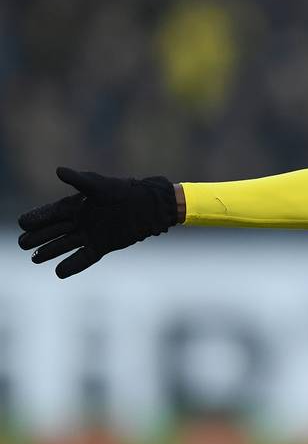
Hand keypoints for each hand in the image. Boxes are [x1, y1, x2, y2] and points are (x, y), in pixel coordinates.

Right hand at [17, 167, 176, 277]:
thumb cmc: (124, 192)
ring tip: (34, 259)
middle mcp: (81, 221)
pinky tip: (58, 272)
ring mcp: (91, 234)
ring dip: (50, 251)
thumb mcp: (100, 186)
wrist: (148, 207)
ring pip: (65, 245)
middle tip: (23, 244)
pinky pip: (84, 257)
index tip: (22, 223)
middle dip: (38, 237)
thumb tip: (59, 170)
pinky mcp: (103, 246)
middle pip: (54, 231)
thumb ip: (79, 180)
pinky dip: (72, 265)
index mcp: (77, 205)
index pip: (51, 213)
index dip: (36, 218)